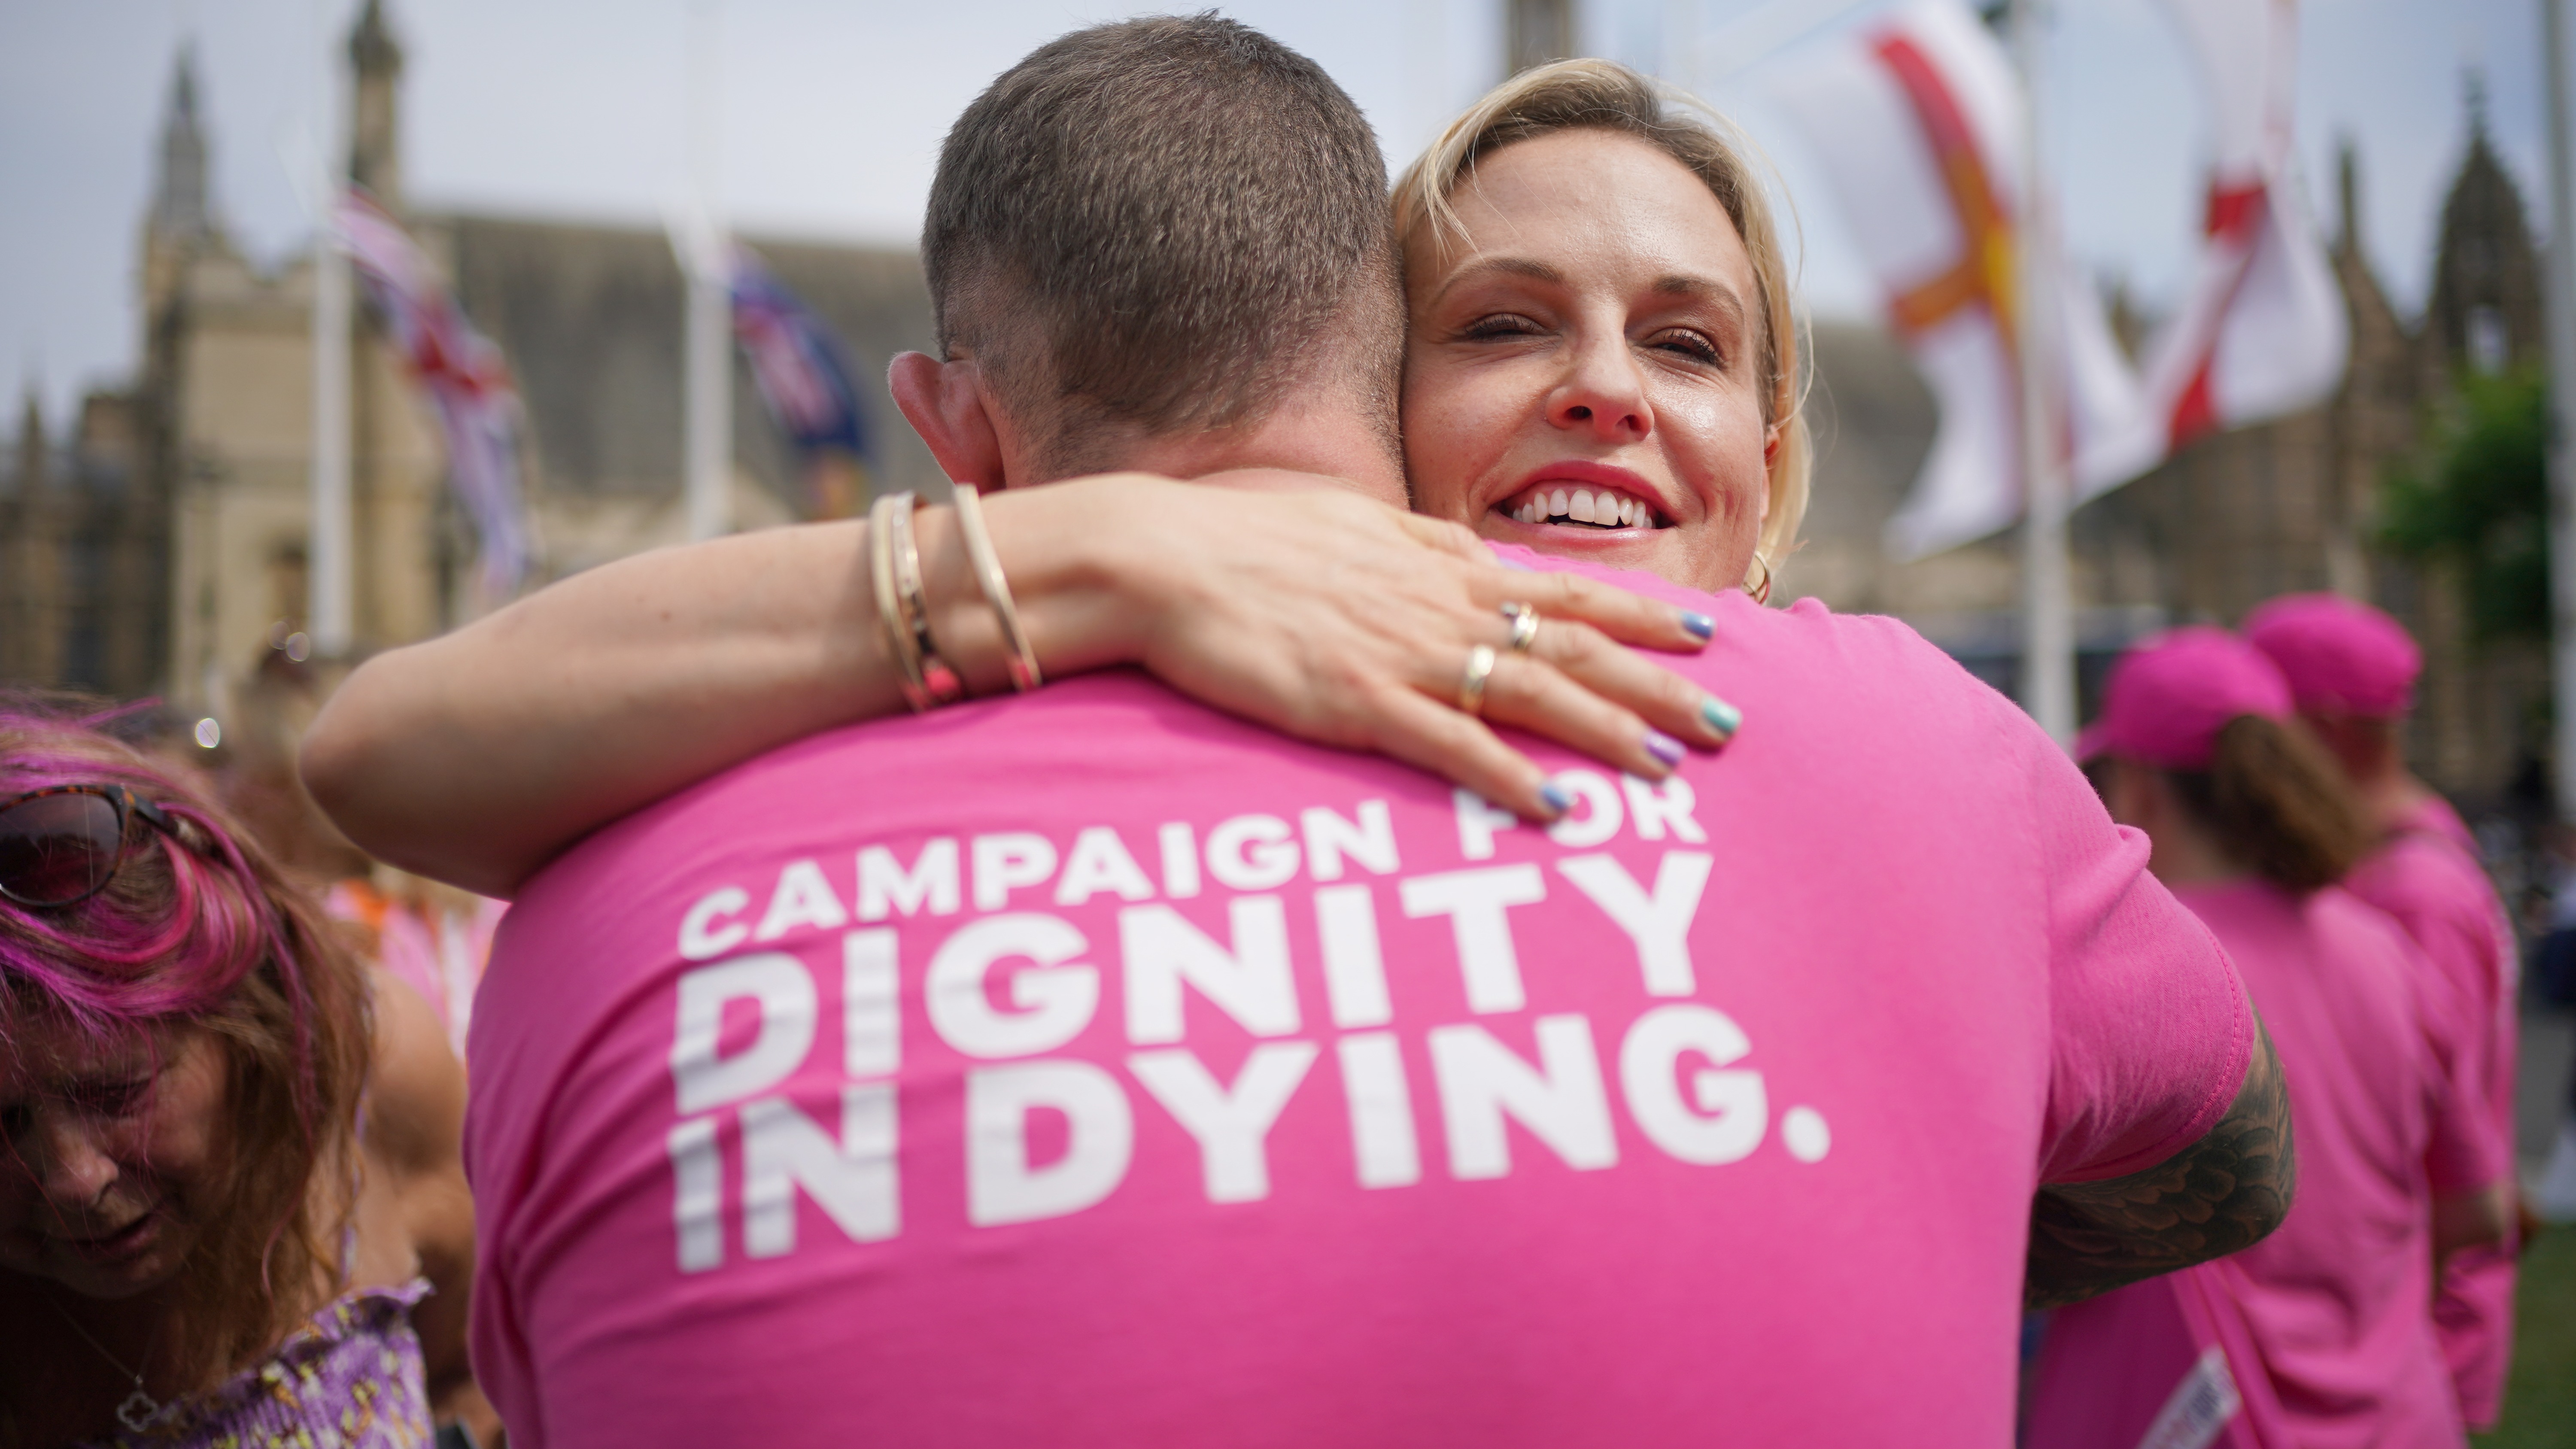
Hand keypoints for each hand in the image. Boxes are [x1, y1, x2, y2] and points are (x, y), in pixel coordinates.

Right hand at [1009, 472, 1737, 819]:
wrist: (1165, 557)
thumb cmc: (1248, 544)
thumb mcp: (1353, 529)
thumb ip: (1420, 550)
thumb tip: (1473, 561)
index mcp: (1440, 564)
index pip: (1566, 590)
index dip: (1643, 614)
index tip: (1710, 635)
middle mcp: (1439, 605)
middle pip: (1576, 648)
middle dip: (1659, 688)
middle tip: (1729, 726)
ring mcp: (1402, 654)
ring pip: (1534, 696)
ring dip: (1610, 734)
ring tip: (1672, 769)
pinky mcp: (1357, 702)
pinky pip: (1453, 748)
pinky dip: (1511, 779)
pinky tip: (1558, 810)